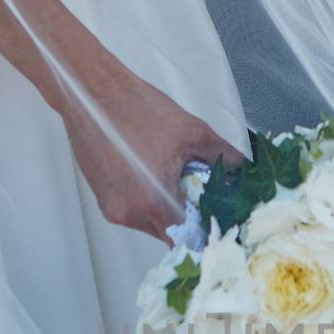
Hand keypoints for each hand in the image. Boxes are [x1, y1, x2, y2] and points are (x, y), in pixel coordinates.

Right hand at [66, 58, 245, 241]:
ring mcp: (112, 209)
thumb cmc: (139, 110)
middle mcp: (131, 214)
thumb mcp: (193, 132)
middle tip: (200, 197)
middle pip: (168, 234)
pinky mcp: (102, 199)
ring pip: (150, 224)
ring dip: (165, 210)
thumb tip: (243, 169)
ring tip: (173, 180)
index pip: (187, 240)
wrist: (90, 94)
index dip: (204, 233)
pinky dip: (146, 201)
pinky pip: (132, 211)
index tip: (217, 221)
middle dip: (186, 220)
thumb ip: (224, 155)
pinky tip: (152, 176)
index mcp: (156, 203)